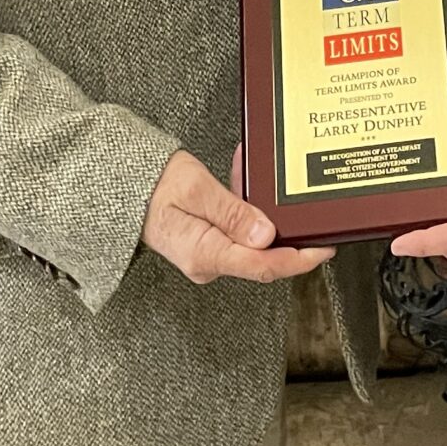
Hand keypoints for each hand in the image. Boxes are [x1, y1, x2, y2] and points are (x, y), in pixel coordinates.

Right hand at [143, 147, 329, 286]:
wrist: (123, 186)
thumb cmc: (151, 186)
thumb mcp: (196, 189)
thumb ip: (232, 212)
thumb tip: (265, 235)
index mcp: (205, 254)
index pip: (263, 266)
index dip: (299, 259)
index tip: (323, 247)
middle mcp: (208, 262)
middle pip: (264, 257)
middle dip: (288, 232)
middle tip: (307, 210)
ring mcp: (208, 255)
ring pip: (253, 241)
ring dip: (266, 213)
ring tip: (268, 180)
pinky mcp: (208, 244)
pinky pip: (238, 231)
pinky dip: (248, 208)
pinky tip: (247, 181)